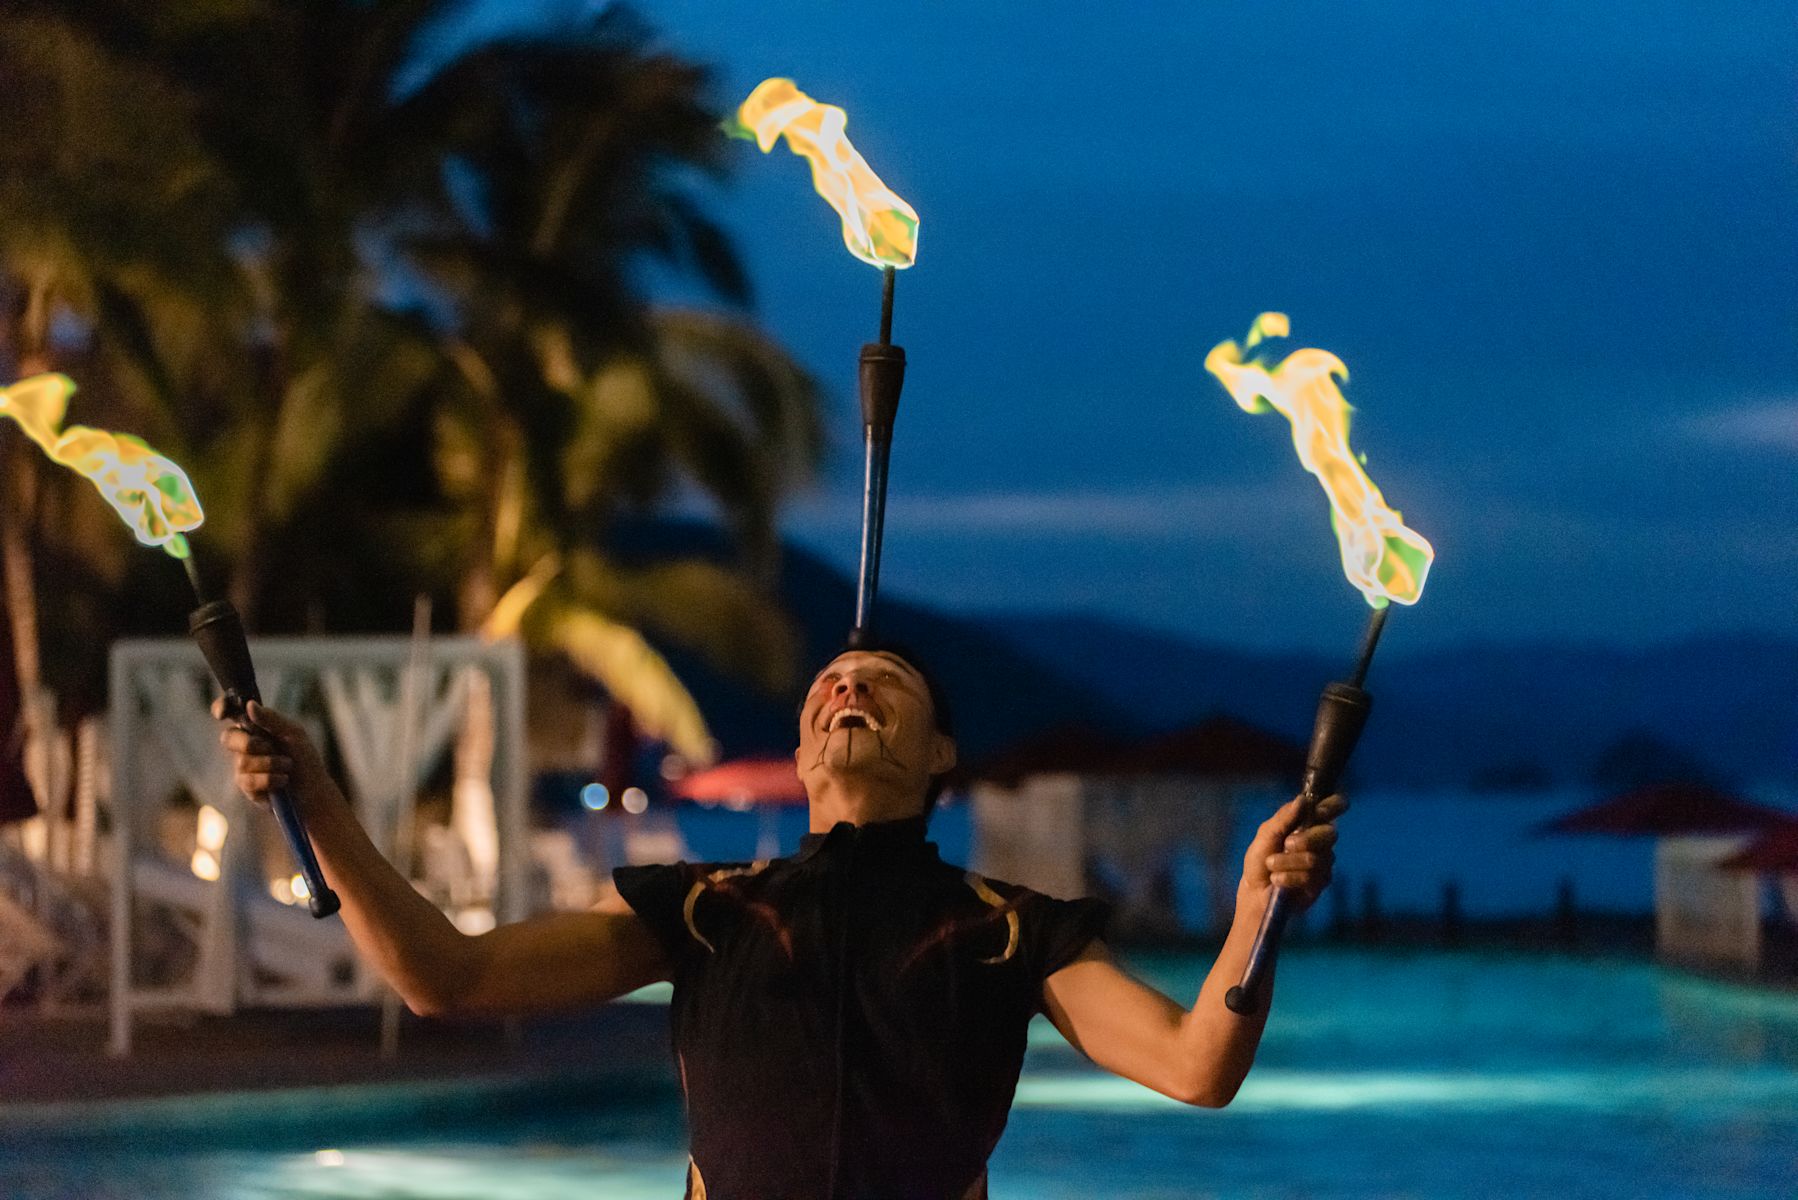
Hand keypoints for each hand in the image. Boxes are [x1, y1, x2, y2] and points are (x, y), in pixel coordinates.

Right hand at [214, 699, 326, 807]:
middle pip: (228, 738)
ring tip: (288, 766)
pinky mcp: (245, 787)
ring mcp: (242, 767)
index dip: (221, 708)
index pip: (230, 712)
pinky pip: (248, 781)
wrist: (313, 789)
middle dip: (250, 743)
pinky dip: (271, 779)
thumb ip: (272, 719)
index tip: (222, 715)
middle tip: (272, 747)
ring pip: (242, 761)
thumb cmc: (304, 758)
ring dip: (271, 763)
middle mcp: (244, 745)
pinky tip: (283, 780)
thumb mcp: (294, 734)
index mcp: (255, 727)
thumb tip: (249, 704)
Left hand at [1239, 793, 1345, 910]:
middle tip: (1286, 844)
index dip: (1332, 806)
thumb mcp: (1265, 835)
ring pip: (1315, 858)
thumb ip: (1283, 818)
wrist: (1254, 891)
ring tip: (1272, 865)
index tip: (1320, 811)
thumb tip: (1303, 799)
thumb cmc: (1259, 860)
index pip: (1332, 808)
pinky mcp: (1321, 883)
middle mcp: (1320, 841)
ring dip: (1288, 862)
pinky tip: (1277, 880)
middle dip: (1305, 839)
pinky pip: (1311, 876)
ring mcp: (1323, 862)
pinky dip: (1289, 877)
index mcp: (1308, 823)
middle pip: (1329, 833)